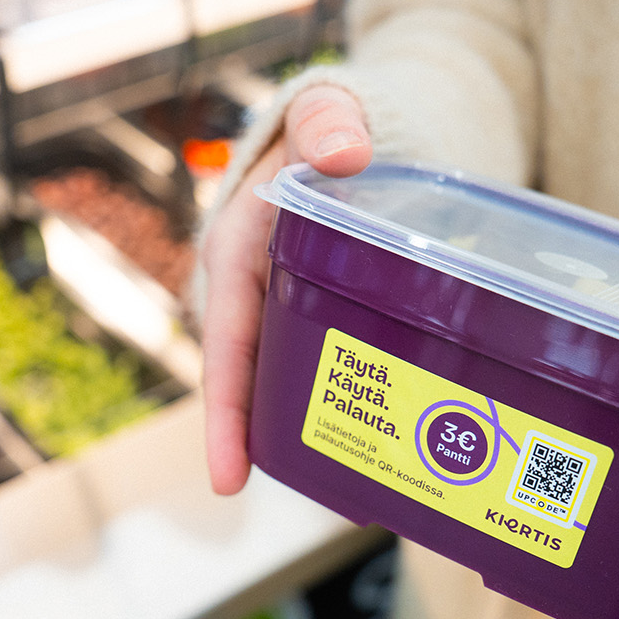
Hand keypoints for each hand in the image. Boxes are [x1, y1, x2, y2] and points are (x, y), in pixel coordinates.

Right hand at [202, 84, 371, 494]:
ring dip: (315, 435)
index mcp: (240, 251)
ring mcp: (293, 308)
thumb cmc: (330, 125)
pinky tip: (390, 448)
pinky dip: (350, 405)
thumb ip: (327, 121)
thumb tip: (341, 155)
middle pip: (255, 379)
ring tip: (359, 499)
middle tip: (319, 505)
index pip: (228, 342)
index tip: (230, 478)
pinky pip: (331, 366)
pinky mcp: (329, 316)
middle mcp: (257, 291)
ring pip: (294, 381)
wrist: (359, 131)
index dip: (227, 412)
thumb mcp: (324, 113)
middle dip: (268, 443)